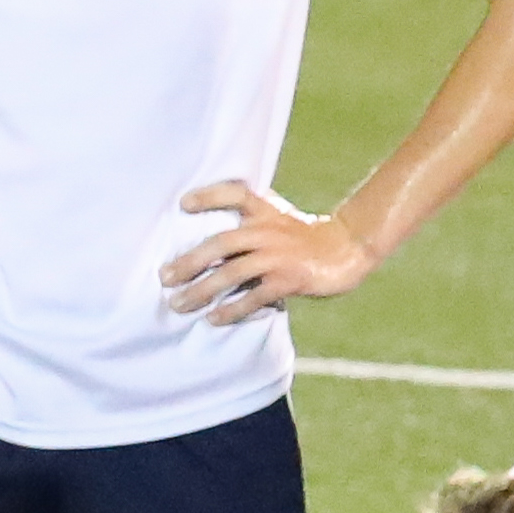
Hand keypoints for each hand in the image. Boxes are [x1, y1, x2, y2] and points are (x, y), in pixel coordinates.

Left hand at [163, 180, 374, 319]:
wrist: (349, 249)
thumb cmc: (304, 236)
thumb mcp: (278, 219)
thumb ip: (249, 223)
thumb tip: (205, 244)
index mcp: (266, 212)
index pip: (237, 194)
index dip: (210, 196)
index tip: (183, 204)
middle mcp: (269, 231)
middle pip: (221, 243)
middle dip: (190, 261)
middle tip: (164, 278)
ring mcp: (278, 256)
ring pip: (232, 273)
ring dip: (202, 290)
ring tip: (179, 305)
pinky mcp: (289, 280)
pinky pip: (254, 296)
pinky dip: (232, 309)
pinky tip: (213, 318)